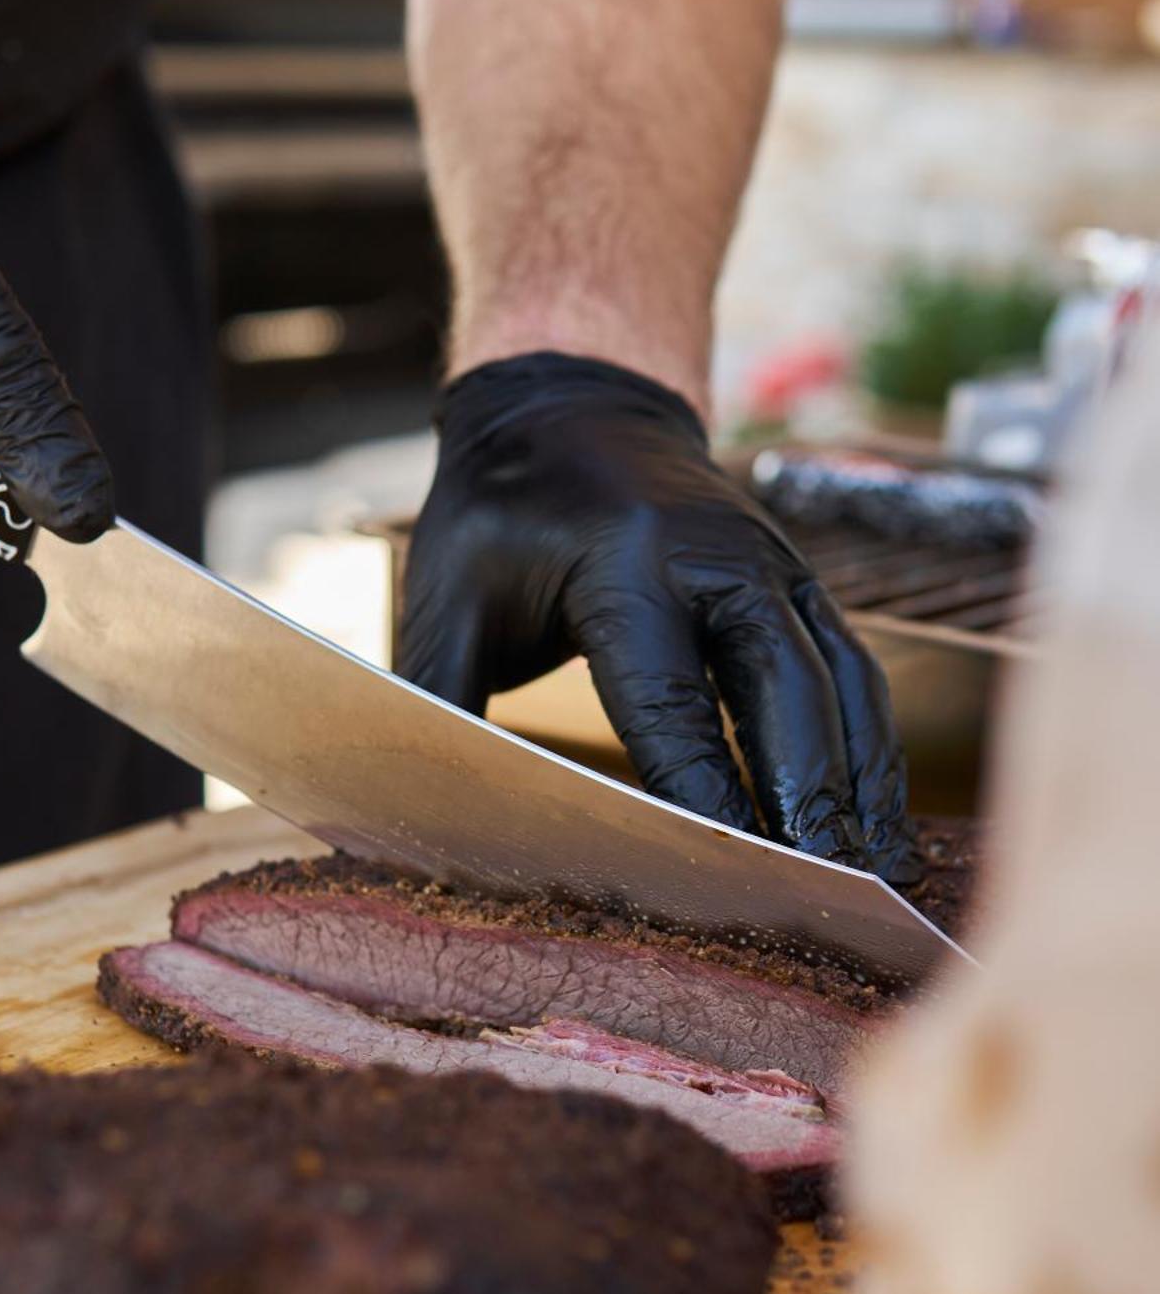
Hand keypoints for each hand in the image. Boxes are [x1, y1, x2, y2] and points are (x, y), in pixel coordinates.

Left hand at [399, 353, 919, 884]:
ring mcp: (776, 565)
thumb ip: (441, 699)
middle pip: (786, 690)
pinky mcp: (803, 583)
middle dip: (807, 797)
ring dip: (859, 783)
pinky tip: (878, 822)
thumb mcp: (449, 592)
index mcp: (628, 563)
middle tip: (822, 891)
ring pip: (841, 683)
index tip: (724, 873)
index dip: (703, 793)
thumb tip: (416, 805)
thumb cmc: (501, 508)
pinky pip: (854, 671)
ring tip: (869, 877)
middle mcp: (722, 559)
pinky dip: (871, 749)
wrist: (571, 402)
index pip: (672, 701)